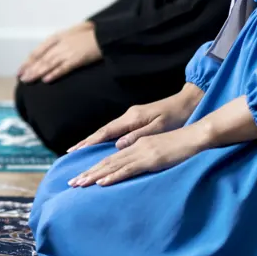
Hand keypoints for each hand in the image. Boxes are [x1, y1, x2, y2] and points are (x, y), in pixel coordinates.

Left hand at [18, 22, 101, 82]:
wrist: (106, 34)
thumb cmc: (90, 34)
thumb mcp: (71, 33)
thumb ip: (59, 42)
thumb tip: (49, 53)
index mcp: (57, 37)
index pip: (38, 51)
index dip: (28, 61)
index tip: (20, 70)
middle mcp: (60, 44)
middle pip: (41, 59)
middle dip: (30, 69)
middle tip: (21, 79)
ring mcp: (68, 52)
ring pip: (49, 64)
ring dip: (37, 72)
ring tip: (28, 80)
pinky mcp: (77, 59)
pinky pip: (63, 68)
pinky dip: (54, 74)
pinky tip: (46, 80)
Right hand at [68, 84, 203, 151]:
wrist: (187, 102)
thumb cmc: (176, 116)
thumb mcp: (159, 128)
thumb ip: (138, 137)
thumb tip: (117, 146)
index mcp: (132, 119)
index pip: (105, 133)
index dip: (89, 143)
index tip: (75, 151)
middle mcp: (128, 117)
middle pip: (101, 132)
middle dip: (85, 143)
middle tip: (69, 153)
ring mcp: (131, 118)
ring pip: (106, 132)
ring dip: (91, 142)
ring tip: (78, 151)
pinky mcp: (135, 120)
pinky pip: (114, 132)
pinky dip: (102, 139)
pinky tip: (97, 145)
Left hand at [68, 125, 206, 187]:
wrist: (197, 136)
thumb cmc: (181, 145)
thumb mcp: (159, 151)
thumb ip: (144, 157)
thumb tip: (132, 168)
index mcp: (135, 145)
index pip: (110, 159)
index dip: (94, 168)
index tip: (81, 177)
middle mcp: (134, 147)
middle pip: (106, 162)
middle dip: (87, 173)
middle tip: (71, 183)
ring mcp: (141, 152)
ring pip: (112, 166)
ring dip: (94, 176)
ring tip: (79, 184)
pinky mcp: (150, 159)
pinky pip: (127, 169)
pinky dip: (112, 176)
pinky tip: (101, 182)